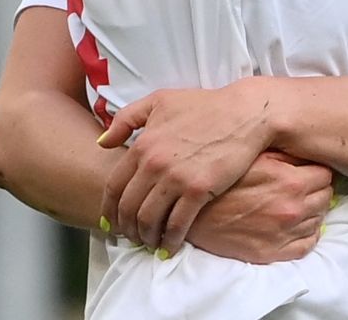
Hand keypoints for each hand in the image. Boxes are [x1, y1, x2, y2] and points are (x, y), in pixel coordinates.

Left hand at [96, 81, 276, 254]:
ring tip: (150, 243)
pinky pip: (177, 224)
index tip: (110, 223)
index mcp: (142, 145)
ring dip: (146, 237)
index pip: (114, 187)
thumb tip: (102, 142)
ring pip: (149, 220)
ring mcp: (176, 178)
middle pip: (128, 208)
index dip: (109, 210)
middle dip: (126, 228)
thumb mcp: (160, 101)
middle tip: (132, 237)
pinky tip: (170, 247)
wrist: (245, 113)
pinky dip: (170, 240)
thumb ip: (126, 119)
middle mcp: (154, 164)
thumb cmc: (205, 105)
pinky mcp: (198, 190)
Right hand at [187, 151, 333, 263]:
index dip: (317, 171)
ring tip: (295, 205)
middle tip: (301, 188)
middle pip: (325, 197)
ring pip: (318, 220)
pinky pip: (307, 245)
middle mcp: (292, 209)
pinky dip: (306, 235)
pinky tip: (295, 226)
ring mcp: (284, 233)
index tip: (308, 171)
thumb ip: (286, 154)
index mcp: (290, 182)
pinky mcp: (273, 253)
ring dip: (311, 212)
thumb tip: (309, 151)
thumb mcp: (255, 156)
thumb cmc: (223, 180)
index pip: (326, 175)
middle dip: (315, 190)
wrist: (192, 213)